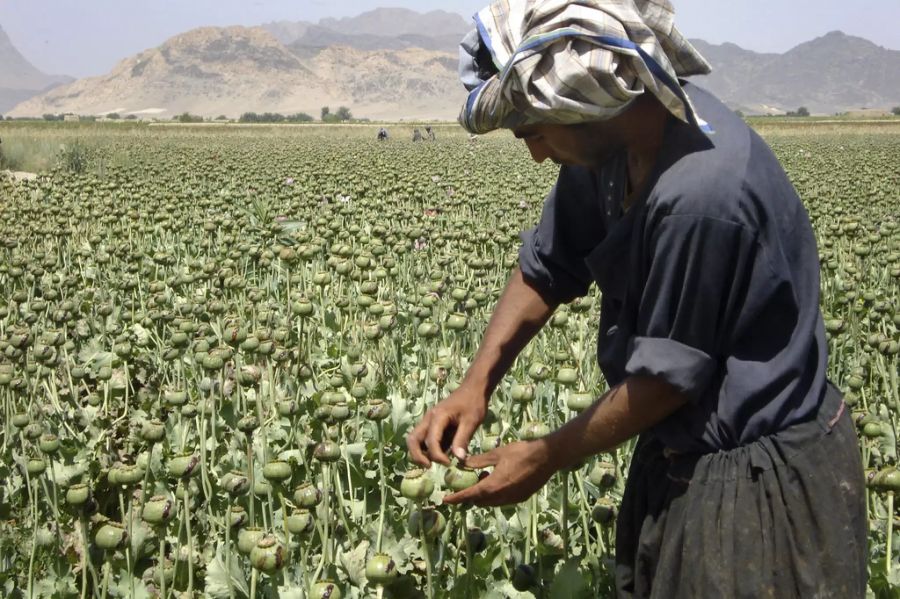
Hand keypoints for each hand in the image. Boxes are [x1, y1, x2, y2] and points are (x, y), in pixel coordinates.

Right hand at [406, 384, 487, 466]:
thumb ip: (462, 440)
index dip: (437, 456)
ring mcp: (429, 421)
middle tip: (429, 467)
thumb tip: (458, 459)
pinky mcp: (433, 424)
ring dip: (420, 453)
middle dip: (417, 456)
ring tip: (434, 463)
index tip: (449, 464)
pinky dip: (426, 449)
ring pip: (415, 439)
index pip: (431, 441)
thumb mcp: (471, 421)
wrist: (473, 388)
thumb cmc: (473, 403)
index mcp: (437, 417)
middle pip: (412, 440)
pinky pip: (424, 438)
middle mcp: (428, 419)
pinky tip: (440, 455)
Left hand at [442, 440, 556, 506]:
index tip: (445, 500)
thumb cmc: (521, 452)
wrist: (547, 457)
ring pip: (492, 502)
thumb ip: (479, 461)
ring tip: (485, 476)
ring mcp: (513, 499)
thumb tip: (463, 464)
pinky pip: (503, 500)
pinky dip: (496, 494)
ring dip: (484, 494)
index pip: (469, 496)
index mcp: (493, 486)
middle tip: (467, 482)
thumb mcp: (497, 454)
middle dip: (471, 495)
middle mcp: (502, 497)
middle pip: (480, 501)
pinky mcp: (521, 498)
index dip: (456, 498)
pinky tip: (499, 479)